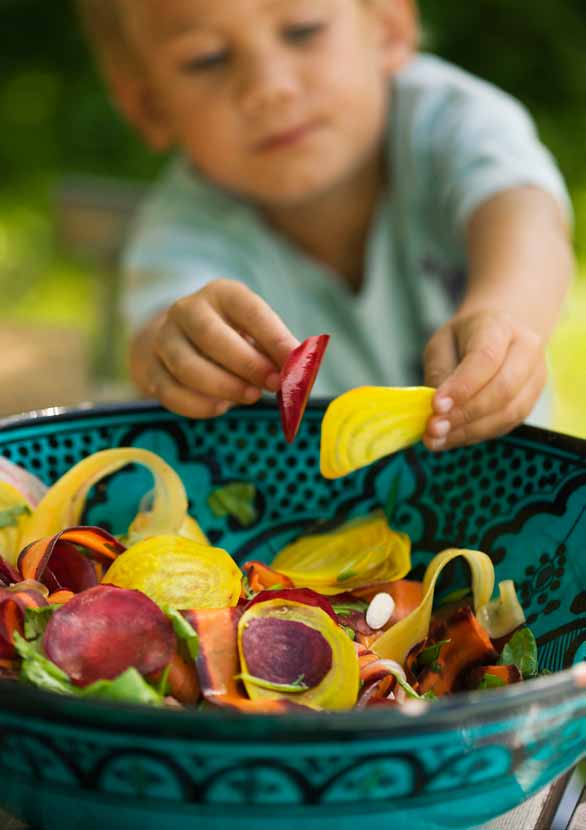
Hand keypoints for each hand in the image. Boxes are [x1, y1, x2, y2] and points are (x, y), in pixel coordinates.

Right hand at [132, 279, 298, 417]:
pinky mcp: (151, 368)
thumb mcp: (258, 335)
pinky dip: (199, 405)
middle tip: (274, 385)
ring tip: (251, 397)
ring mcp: (164, 338)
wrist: (181, 341)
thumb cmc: (233, 338)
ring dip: (224, 387)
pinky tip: (222, 407)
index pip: (251, 311)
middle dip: (247, 365)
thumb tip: (301, 374)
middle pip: (212, 337)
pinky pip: (171, 392)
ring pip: (187, 366)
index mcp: (222, 293)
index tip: (296, 365)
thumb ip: (277, 351)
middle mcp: (188, 309)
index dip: (275, 339)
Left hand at [422, 310, 546, 450]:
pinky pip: (506, 425)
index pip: (486, 358)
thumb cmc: (466, 337)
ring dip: (469, 431)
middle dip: (465, 413)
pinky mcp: (531, 401)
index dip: (462, 386)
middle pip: (503, 389)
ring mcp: (534, 378)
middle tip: (433, 427)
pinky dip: (476, 436)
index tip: (435, 405)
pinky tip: (451, 439)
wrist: (502, 331)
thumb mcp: (443, 343)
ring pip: (508, 412)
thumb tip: (436, 409)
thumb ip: (440, 372)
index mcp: (500, 326)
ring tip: (437, 439)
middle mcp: (526, 350)